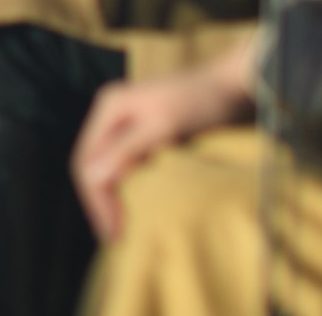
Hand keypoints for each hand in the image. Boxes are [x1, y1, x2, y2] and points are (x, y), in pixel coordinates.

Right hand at [72, 49, 255, 241]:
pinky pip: (127, 166)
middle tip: (116, 238)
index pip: (87, 162)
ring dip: (113, 197)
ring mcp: (128, 125)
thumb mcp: (164, 125)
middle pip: (93, 165)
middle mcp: (112, 116)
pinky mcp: (147, 135)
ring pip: (108, 167)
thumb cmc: (201, 102)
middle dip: (101, 202)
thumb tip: (92, 177)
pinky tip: (138, 206)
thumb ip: (127, 149)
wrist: (235, 83)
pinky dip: (128, 188)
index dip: (96, 200)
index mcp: (108, 108)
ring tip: (124, 228)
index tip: (114, 232)